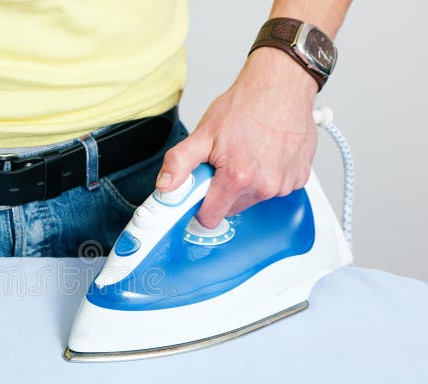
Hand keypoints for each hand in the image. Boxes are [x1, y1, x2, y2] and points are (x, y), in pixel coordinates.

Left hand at [157, 48, 318, 227]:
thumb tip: (165, 186)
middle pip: (231, 209)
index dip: (199, 206)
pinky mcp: (298, 179)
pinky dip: (266, 177)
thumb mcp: (203, 133)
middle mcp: (264, 185)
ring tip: (245, 154)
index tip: (199, 192)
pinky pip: (274, 189)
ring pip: (252, 199)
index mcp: (238, 177)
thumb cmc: (246, 105)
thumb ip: (179, 163)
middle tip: (223, 163)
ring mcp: (283, 184)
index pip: (210, 218)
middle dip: (222, 191)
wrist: (281, 85)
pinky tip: (264, 155)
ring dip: (245, 184)